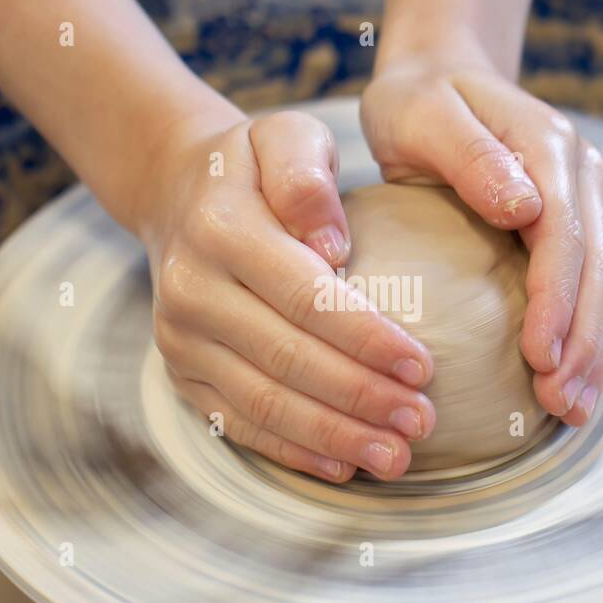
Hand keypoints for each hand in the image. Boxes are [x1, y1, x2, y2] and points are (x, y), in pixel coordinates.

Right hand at [131, 104, 435, 482]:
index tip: (424, 366)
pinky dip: (293, 450)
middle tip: (423, 422)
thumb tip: (332, 245)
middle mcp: (190, 288)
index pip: (303, 296)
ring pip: (263, 402)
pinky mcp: (181, 375)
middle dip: (360, 398)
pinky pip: (238, 424)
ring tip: (396, 457)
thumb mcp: (284, 137)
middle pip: (286, 358)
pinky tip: (344, 465)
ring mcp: (180, 339)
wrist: (178, 196)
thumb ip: (306, 176)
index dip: (365, 337)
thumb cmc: (254, 167)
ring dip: (334, 436)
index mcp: (221, 229)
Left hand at [360, 58, 602, 426]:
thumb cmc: (417, 100)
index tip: (541, 358)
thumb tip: (523, 207)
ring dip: (596, 351)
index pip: (565, 234)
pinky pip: (591, 289)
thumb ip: (470, 155)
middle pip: (599, 268)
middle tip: (561, 405)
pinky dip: (586, 339)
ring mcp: (583, 200)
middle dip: (585, 342)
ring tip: (573, 411)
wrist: (441, 74)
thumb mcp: (422, 113)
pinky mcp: (572, 226)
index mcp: (549, 146)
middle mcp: (579, 174)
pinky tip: (570, 385)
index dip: (558, 301)